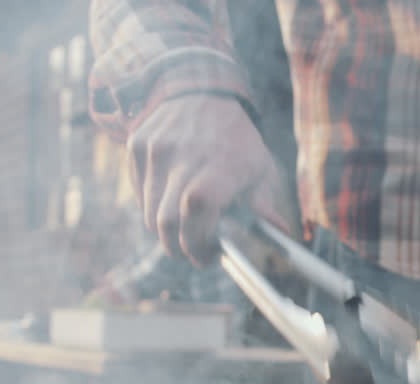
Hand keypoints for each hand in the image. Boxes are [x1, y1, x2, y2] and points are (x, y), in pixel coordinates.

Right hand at [126, 94, 293, 266]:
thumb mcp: (259, 165)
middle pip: (167, 222)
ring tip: (186, 227)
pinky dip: (154, 208)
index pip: (198, 209)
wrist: (198, 89)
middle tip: (194, 253)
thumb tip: (282, 233)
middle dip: (179, 249)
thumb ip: (264, 202)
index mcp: (220, 162)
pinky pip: (140, 195)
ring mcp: (156, 150)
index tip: (208, 258)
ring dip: (167, 232)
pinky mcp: (137, 147)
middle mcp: (184, 155)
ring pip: (150, 215)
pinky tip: (173, 201)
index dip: (198, 242)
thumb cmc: (235, 137)